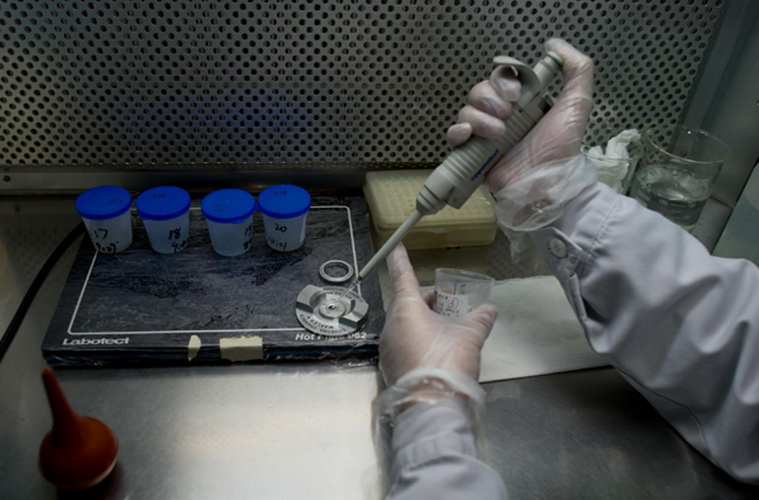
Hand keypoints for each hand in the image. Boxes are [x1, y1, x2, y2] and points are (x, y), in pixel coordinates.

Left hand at [378, 244, 497, 386]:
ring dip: (422, 320)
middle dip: (424, 299)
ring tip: (445, 325)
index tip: (395, 247)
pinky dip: (418, 339)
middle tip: (443, 299)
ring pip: (404, 325)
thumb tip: (489, 309)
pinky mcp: (391, 367)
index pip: (402, 277)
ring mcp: (389, 348)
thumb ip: (479, 319)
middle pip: (405, 304)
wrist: (432, 405)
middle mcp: (391, 326)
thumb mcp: (470, 336)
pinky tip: (436, 348)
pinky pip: (404, 344)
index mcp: (406, 310)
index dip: (401, 261)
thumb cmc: (447, 363)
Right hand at [447, 38, 593, 192]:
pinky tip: (469, 135)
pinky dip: (457, 131)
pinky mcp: (473, 153)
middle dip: (490, 99)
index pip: (502, 77)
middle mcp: (503, 116)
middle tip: (506, 116)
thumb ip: (577, 70)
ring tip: (498, 134)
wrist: (546, 186)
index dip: (504, 81)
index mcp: (523, 103)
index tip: (515, 94)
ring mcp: (486, 135)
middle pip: (480, 91)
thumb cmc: (561, 150)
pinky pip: (454, 135)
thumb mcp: (577, 104)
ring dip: (479, 118)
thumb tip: (555, 44)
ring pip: (466, 110)